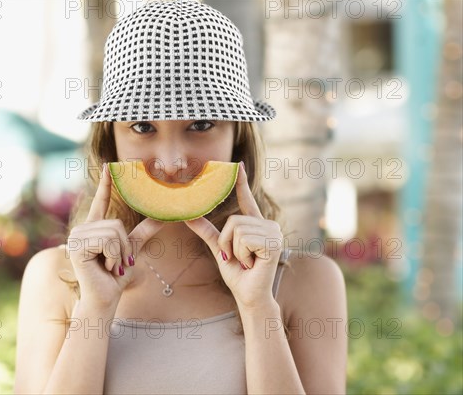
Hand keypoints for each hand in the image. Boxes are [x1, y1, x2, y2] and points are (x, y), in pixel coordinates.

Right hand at [68, 163, 164, 310]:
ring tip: (111, 266)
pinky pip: (108, 241)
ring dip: (119, 253)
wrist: (104, 299)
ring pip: (113, 232)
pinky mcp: (77, 246)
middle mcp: (82, 229)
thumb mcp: (132, 250)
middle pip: (116, 223)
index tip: (109, 166)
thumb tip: (164, 217)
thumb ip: (143, 232)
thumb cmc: (115, 277)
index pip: (100, 201)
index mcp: (94, 228)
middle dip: (124, 246)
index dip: (105, 183)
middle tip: (116, 263)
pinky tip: (105, 268)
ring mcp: (76, 237)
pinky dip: (114, 256)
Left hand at [184, 162, 282, 309]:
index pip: (247, 200)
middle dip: (227, 242)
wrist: (249, 296)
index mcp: (257, 225)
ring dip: (233, 250)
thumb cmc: (238, 274)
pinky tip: (252, 264)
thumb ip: (207, 231)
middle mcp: (269, 226)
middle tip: (236, 258)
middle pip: (234, 219)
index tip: (237, 166)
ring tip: (245, 261)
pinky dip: (240, 254)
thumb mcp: (219, 248)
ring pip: (237, 229)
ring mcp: (274, 234)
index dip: (241, 183)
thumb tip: (188, 216)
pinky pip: (243, 240)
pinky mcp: (273, 244)